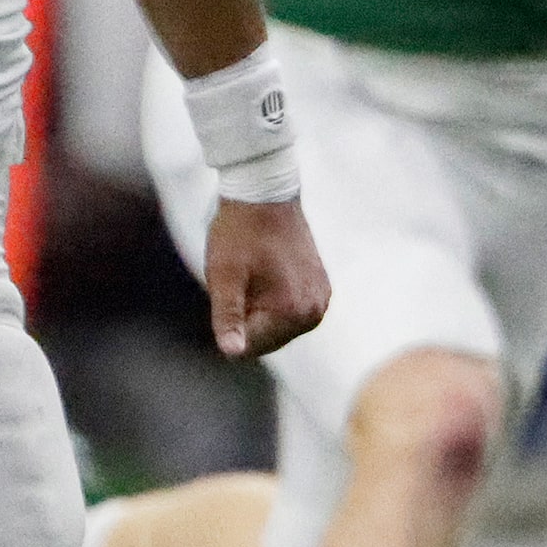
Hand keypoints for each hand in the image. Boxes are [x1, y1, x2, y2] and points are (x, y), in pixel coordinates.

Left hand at [203, 197, 329, 359]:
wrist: (264, 192)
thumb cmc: (239, 233)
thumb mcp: (224, 276)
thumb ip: (229, 317)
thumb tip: (233, 353)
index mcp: (294, 312)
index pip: (250, 347)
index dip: (230, 322)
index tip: (229, 288)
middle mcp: (315, 311)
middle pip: (267, 339)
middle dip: (247, 316)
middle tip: (241, 278)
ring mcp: (322, 300)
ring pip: (276, 325)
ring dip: (258, 308)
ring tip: (253, 273)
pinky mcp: (321, 288)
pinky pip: (289, 310)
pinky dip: (272, 299)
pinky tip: (265, 271)